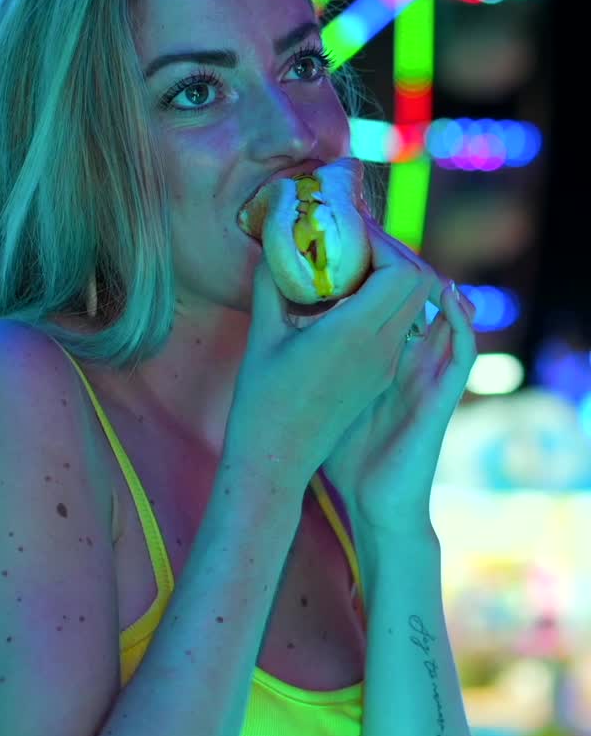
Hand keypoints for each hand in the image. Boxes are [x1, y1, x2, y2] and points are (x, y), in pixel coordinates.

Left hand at [320, 213, 476, 532]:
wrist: (370, 503)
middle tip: (372, 232)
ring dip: (428, 278)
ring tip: (402, 252)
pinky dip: (459, 318)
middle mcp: (410, 357)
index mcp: (383, 353)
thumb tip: (273, 318)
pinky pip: (461, 349)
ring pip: (445, 311)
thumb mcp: (320, 391)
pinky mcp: (441, 396)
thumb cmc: (344, 453)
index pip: (388, 294)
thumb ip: (306, 356)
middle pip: (416, 291)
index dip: (373, 264)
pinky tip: (445, 293)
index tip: (346, 241)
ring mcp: (429, 375)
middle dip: (397, 258)